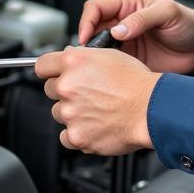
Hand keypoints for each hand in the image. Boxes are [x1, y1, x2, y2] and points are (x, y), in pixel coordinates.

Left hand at [34, 46, 160, 154]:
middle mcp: (68, 86)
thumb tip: (68, 58)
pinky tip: (93, 126)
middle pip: (50, 90)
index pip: (42, 65)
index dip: (50, 70)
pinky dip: (77, 134)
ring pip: (58, 113)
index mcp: (73, 63)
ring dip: (72, 113)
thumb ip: (83, 57)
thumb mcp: (111, 56)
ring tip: (96, 110)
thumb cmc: (138, 84)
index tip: (53, 74)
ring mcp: (70, 113)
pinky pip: (65, 137)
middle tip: (87, 94)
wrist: (152, 110)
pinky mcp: (76, 136)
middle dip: (65, 92)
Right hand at [77, 0, 193, 72]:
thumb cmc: (188, 23)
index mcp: (127, 5)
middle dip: (87, 43)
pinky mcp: (129, 63)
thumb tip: (118, 30)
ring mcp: (124, 45)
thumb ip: (142, 18)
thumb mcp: (168, 13)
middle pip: (92, 31)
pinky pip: (111, 67)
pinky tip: (110, 78)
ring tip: (98, 68)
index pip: (95, 9)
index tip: (86, 38)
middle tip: (89, 57)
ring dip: (95, 60)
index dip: (87, 22)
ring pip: (98, 51)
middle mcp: (122, 24)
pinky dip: (106, 73)